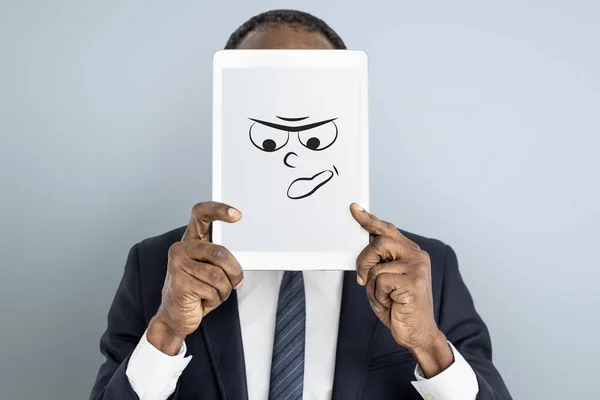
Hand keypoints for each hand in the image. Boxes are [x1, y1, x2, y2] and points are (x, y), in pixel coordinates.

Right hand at [147, 201, 243, 354]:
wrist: (176, 316)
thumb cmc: (198, 289)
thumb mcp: (211, 268)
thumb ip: (221, 256)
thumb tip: (243, 253)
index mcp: (191, 240)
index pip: (201, 214)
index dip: (219, 210)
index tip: (237, 215)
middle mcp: (181, 248)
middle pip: (220, 252)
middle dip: (234, 271)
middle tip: (236, 281)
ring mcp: (177, 264)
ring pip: (218, 275)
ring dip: (224, 289)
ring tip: (216, 293)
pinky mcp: (178, 282)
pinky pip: (210, 289)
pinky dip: (215, 299)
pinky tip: (204, 300)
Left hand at [350, 203, 452, 376]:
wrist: (417, 333)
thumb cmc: (399, 306)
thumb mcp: (384, 279)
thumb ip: (378, 260)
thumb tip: (364, 243)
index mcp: (410, 252)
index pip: (387, 230)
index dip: (369, 219)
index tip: (354, 208)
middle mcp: (416, 256)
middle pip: (378, 243)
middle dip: (364, 261)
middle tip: (363, 278)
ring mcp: (417, 268)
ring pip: (376, 266)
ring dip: (372, 286)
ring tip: (385, 296)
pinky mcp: (413, 283)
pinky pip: (380, 282)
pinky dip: (379, 296)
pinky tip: (391, 303)